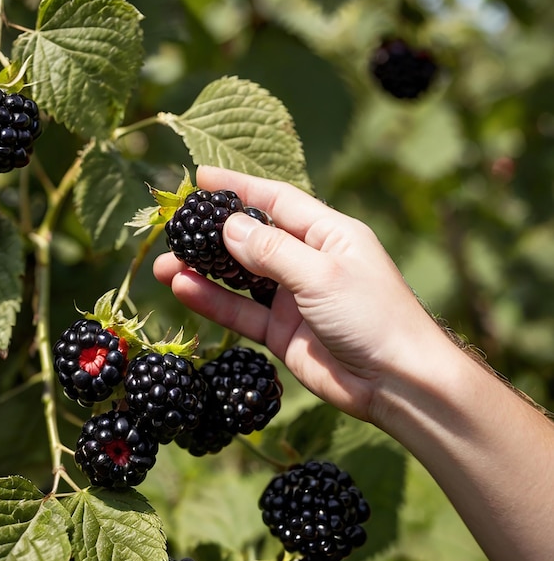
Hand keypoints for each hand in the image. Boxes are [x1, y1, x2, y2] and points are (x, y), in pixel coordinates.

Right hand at [153, 166, 452, 423]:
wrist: (397, 383)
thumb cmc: (373, 315)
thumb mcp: (322, 274)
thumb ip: (272, 251)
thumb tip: (227, 226)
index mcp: (328, 233)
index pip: (276, 200)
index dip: (238, 187)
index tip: (200, 178)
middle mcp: (307, 260)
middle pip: (251, 238)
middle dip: (212, 232)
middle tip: (173, 226)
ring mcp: (292, 297)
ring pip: (239, 277)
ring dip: (203, 269)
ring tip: (164, 262)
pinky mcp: (281, 331)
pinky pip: (241, 311)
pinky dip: (213, 301)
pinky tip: (183, 288)